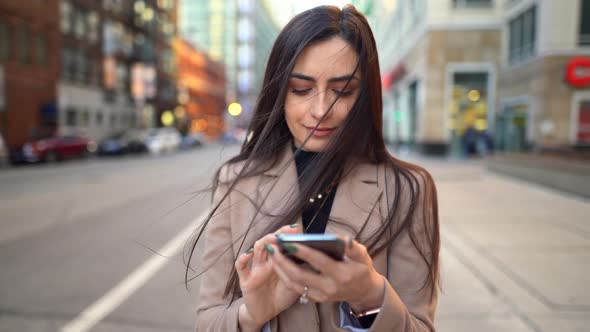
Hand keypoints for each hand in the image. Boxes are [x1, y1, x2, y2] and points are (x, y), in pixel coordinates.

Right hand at [235, 224, 301, 328]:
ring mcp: (256, 268)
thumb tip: (317, 258)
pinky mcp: (246, 279)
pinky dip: (243, 258)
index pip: (281, 241)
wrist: (266, 313)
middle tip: (288, 231)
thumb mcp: (295, 282)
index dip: (287, 234)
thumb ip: (301, 270)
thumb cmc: (282, 295)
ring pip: (257, 249)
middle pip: (270, 241)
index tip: (297, 228)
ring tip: (273, 239)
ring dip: (265, 242)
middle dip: (278, 234)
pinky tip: (249, 254)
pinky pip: (241, 266)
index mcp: (278, 260)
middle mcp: (266, 261)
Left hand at [269, 237, 384, 311]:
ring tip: (271, 253)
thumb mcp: (362, 255)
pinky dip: (286, 276)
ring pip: (295, 283)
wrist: (364, 291)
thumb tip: (343, 239)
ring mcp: (322, 295)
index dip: (302, 251)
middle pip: (300, 275)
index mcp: (341, 274)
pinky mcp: (317, 299)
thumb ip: (353, 247)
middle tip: (272, 247)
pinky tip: (278, 264)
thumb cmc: (362, 268)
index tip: (288, 242)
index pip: (318, 261)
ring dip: (280, 269)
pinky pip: (297, 288)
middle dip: (283, 261)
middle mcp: (330, 287)